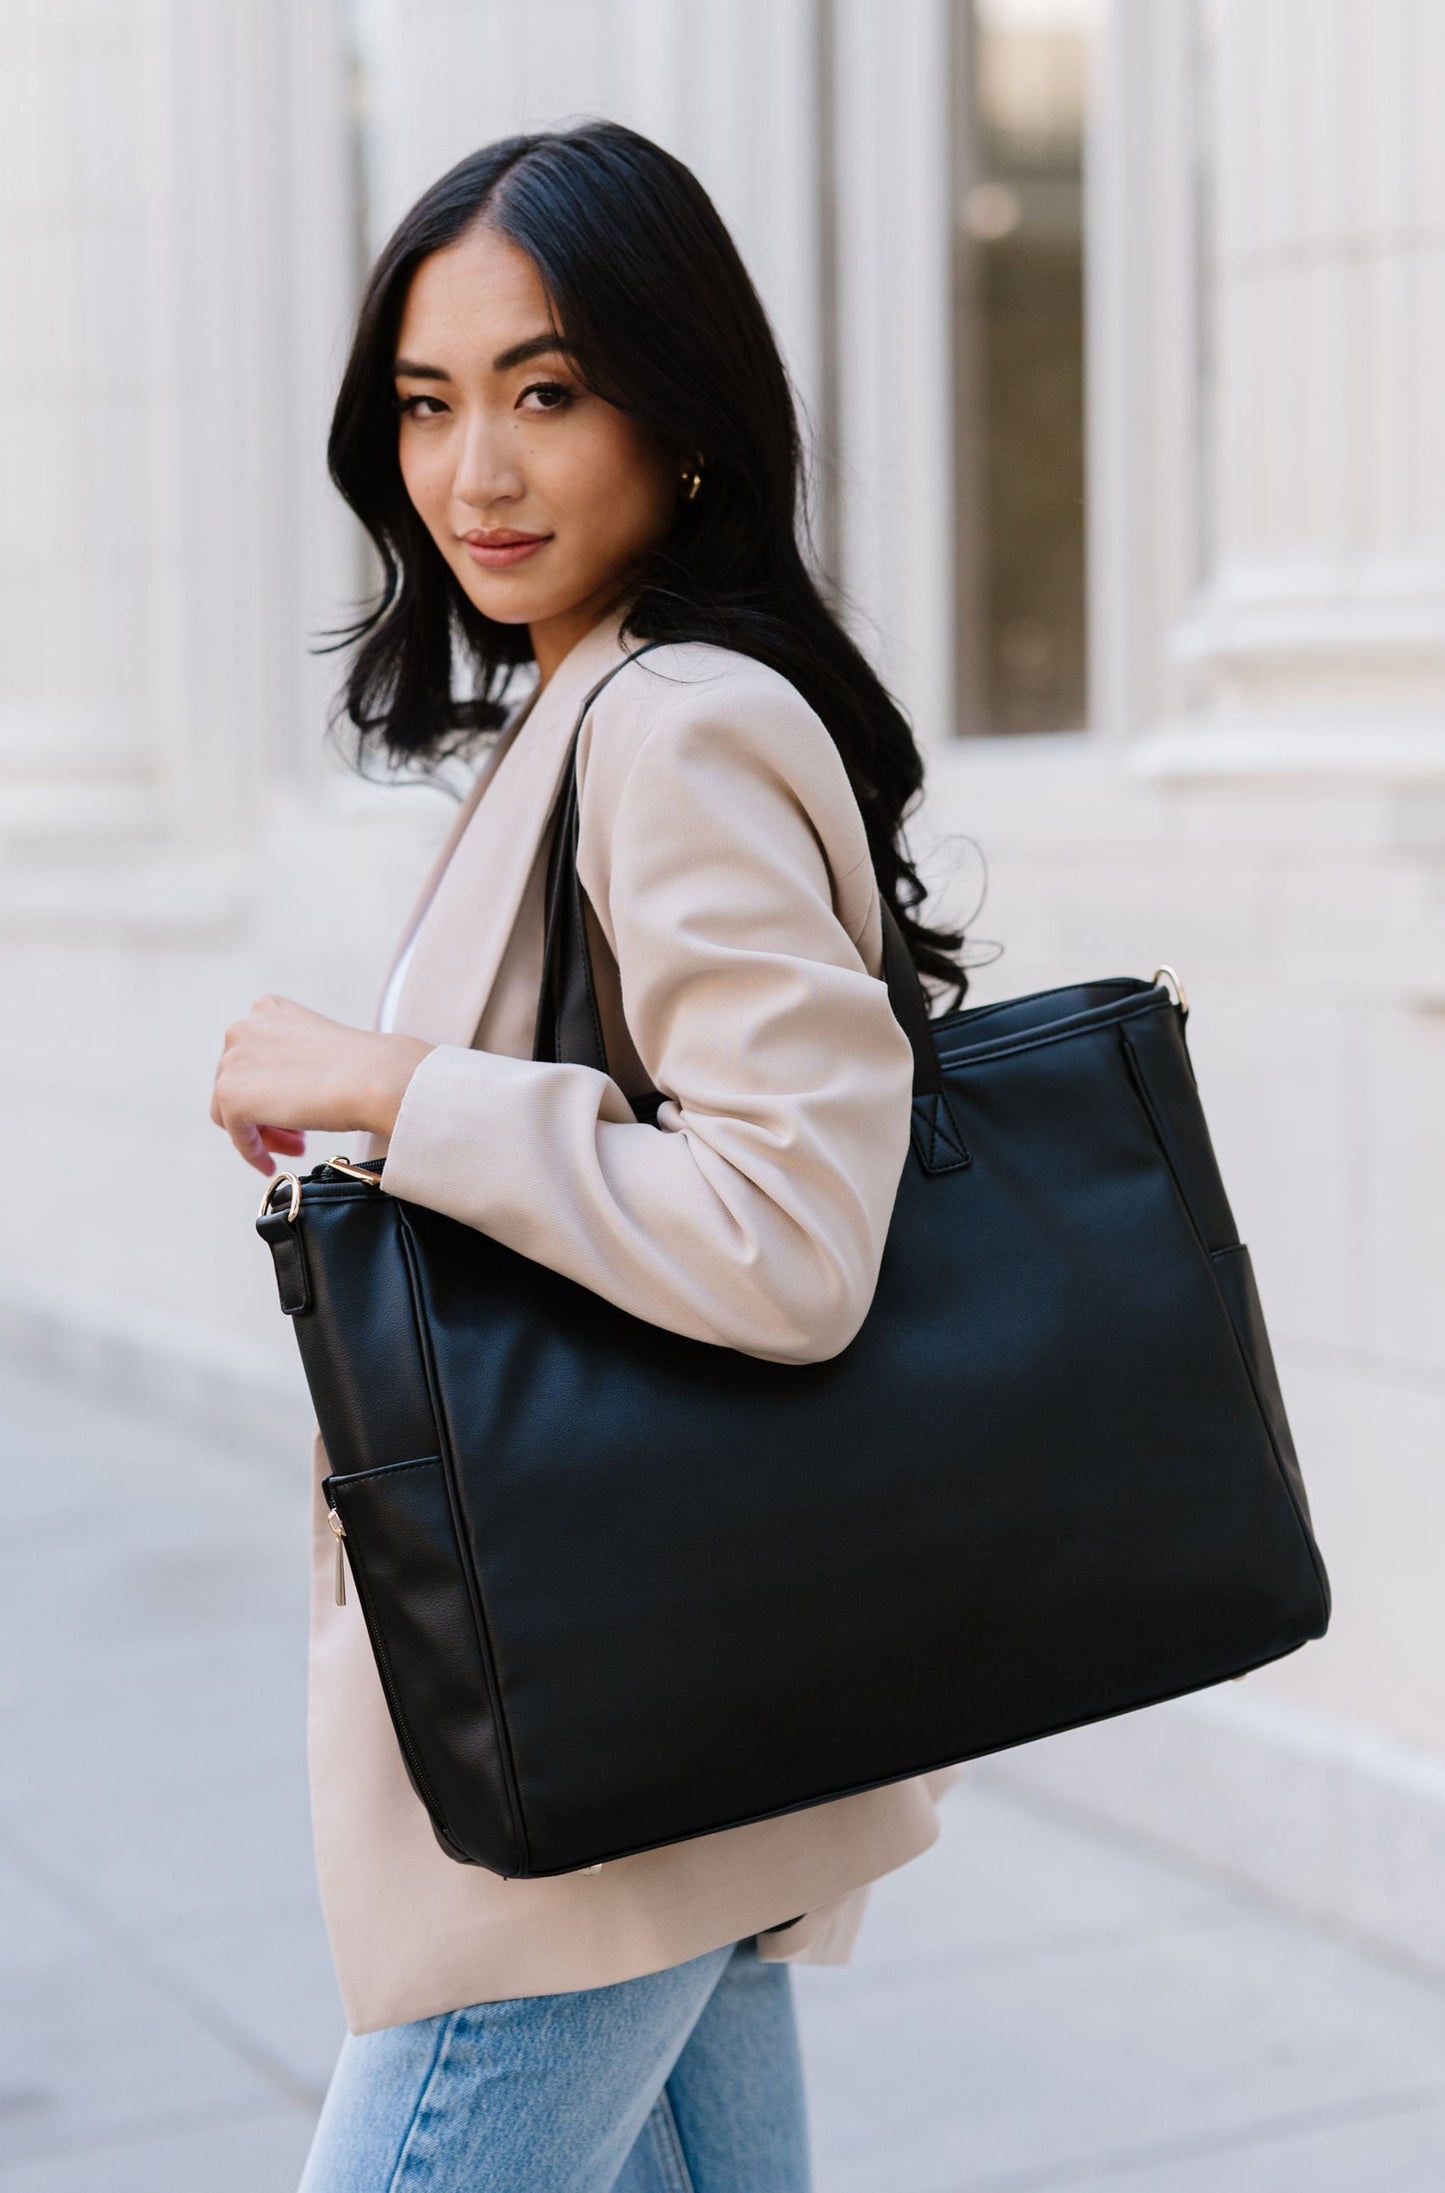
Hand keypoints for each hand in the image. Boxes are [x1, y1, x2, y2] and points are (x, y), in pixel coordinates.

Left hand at [211, 994, 433, 1176]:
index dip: (271, 1087)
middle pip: (239, 1083)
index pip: (252, 1057)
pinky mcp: (231, 1094)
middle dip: (267, 1111)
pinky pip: (236, 1133)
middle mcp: (243, 1028)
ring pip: (231, 1108)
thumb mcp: (318, 1046)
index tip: (292, 1109)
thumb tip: (281, 1090)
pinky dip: (253, 1151)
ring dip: (263, 1132)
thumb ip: (290, 1058)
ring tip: (294, 1148)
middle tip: (296, 1135)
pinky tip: (272, 1163)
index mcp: (267, 1010)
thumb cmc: (363, 1066)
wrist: (372, 1078)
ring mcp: (232, 1060)